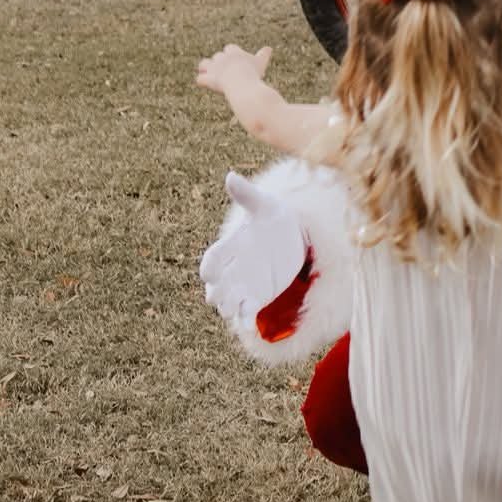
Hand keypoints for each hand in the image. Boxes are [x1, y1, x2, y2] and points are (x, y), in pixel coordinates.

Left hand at [196, 44, 271, 96]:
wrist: (244, 85)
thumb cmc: (254, 74)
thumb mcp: (260, 63)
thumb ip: (263, 55)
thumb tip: (269, 48)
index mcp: (233, 52)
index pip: (230, 48)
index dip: (231, 55)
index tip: (235, 62)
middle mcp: (221, 58)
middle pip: (217, 56)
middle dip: (220, 63)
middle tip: (226, 72)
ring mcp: (214, 68)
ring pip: (204, 64)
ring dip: (205, 69)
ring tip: (209, 74)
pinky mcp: (209, 79)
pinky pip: (201, 79)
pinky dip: (203, 81)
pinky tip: (206, 84)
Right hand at [199, 171, 307, 322]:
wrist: (293, 235)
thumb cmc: (274, 216)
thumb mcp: (264, 205)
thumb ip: (247, 195)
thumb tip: (230, 176)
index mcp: (230, 247)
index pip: (211, 260)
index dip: (209, 267)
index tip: (209, 273)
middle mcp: (232, 269)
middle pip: (214, 288)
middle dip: (216, 293)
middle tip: (222, 296)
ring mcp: (243, 285)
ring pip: (227, 304)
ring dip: (229, 308)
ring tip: (237, 309)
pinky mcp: (257, 298)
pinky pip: (246, 313)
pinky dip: (245, 320)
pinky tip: (250, 325)